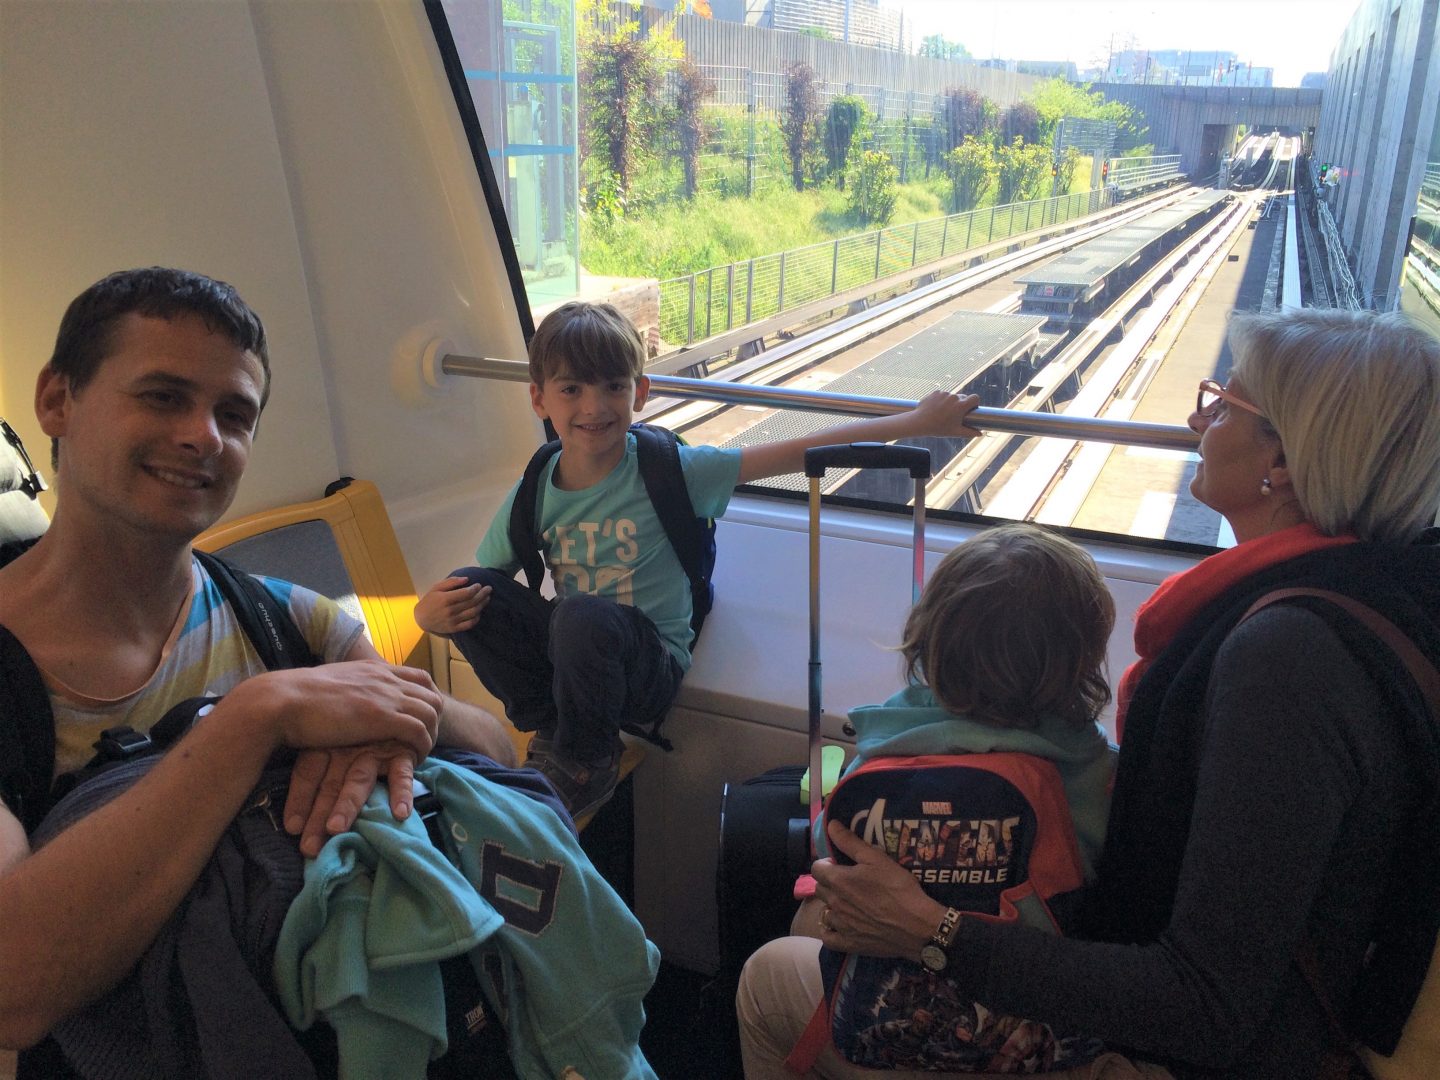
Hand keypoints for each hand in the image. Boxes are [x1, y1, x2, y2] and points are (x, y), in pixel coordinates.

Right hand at [231, 659, 441, 760]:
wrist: (281, 701)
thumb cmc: (294, 697)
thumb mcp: (330, 683)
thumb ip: (348, 687)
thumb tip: (345, 696)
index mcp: (373, 668)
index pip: (419, 677)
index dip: (427, 698)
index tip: (422, 717)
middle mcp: (385, 678)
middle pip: (432, 695)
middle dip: (435, 719)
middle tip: (425, 741)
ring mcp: (386, 696)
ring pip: (431, 713)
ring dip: (431, 735)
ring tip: (420, 754)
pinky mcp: (383, 718)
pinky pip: (420, 732)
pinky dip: (422, 747)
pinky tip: (413, 760)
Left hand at [285, 743, 418, 857]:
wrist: (398, 712)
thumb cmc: (357, 737)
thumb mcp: (331, 745)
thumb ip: (317, 776)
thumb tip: (293, 819)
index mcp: (325, 745)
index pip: (307, 772)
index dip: (299, 799)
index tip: (292, 828)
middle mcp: (347, 749)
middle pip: (330, 784)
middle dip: (318, 815)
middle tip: (309, 845)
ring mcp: (375, 751)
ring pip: (358, 780)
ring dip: (347, 805)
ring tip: (336, 829)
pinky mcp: (402, 754)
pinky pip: (401, 775)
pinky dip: (401, 794)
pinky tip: (399, 813)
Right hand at [415, 576, 490, 633]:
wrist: (421, 618)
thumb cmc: (430, 600)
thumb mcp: (436, 587)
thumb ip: (451, 582)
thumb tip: (467, 579)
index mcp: (445, 599)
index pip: (466, 593)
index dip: (476, 588)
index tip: (479, 585)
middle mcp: (450, 610)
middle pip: (472, 602)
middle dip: (483, 594)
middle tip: (489, 589)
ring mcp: (453, 621)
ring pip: (473, 612)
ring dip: (482, 605)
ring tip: (487, 598)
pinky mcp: (454, 628)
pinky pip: (469, 624)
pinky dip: (477, 618)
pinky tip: (479, 611)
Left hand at [810, 820, 947, 958]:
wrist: (917, 925)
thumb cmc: (898, 888)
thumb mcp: (876, 859)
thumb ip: (850, 842)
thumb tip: (830, 825)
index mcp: (839, 881)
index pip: (816, 868)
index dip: (826, 864)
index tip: (840, 864)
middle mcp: (835, 903)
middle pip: (820, 889)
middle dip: (829, 883)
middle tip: (848, 882)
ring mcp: (841, 925)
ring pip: (825, 912)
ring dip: (832, 906)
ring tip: (849, 903)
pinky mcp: (849, 944)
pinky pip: (828, 938)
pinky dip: (831, 931)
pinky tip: (841, 926)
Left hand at [908, 390, 981, 439]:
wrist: (919, 422)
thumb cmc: (938, 428)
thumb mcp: (955, 432)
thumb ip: (969, 432)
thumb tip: (980, 434)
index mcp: (961, 405)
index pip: (975, 397)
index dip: (974, 403)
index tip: (970, 409)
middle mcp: (954, 397)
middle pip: (963, 397)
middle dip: (962, 404)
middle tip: (955, 414)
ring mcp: (944, 393)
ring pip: (952, 396)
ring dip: (951, 402)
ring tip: (943, 413)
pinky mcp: (936, 392)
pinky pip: (943, 394)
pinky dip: (941, 400)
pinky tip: (936, 408)